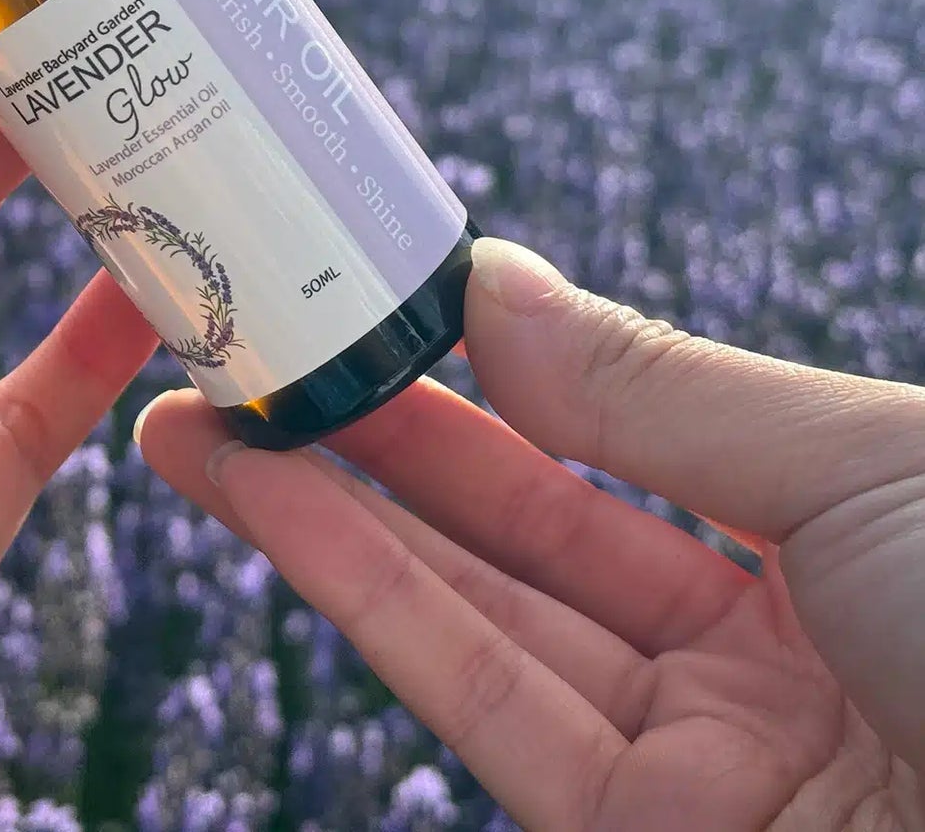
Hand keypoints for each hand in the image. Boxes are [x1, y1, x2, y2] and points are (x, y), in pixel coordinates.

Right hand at [139, 238, 924, 830]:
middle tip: (241, 349)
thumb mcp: (857, 461)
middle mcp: (758, 654)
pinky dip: (364, 590)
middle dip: (368, 432)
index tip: (371, 291)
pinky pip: (479, 696)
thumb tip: (488, 283)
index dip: (485, 363)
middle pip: (519, 522)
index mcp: (833, 537)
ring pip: (470, 609)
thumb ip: (653, 388)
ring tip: (193, 423)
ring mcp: (697, 768)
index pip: (615, 435)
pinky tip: (271, 500)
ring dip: (319, 509)